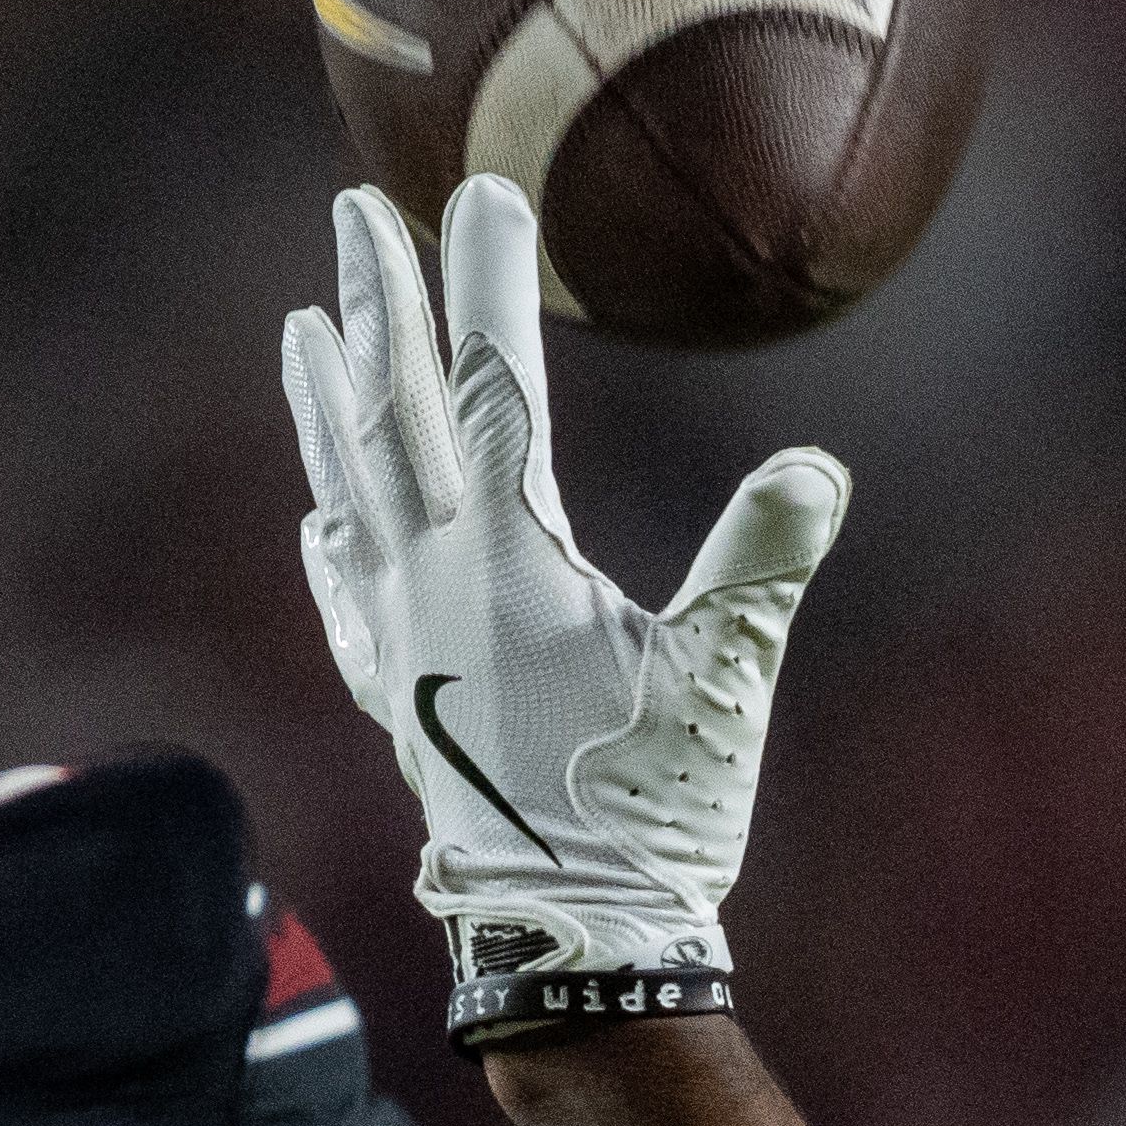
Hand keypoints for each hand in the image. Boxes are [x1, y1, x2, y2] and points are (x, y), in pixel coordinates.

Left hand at [279, 177, 845, 1002]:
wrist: (570, 930)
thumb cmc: (653, 804)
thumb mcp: (723, 677)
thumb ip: (761, 562)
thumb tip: (816, 471)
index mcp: (508, 559)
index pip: (490, 385)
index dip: (487, 284)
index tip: (481, 195)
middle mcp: (430, 581)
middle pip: (390, 411)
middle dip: (378, 304)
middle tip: (356, 212)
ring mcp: (400, 638)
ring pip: (346, 483)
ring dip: (326, 395)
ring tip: (308, 323)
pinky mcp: (396, 696)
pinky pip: (341, 588)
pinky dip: (328, 530)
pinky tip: (321, 511)